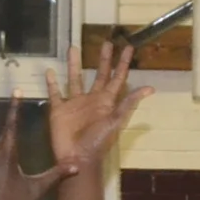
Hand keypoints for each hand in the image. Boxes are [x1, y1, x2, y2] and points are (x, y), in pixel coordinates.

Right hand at [43, 42, 151, 176]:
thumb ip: (128, 103)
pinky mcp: (59, 110)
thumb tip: (150, 88)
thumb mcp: (115, 121)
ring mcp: (74, 104)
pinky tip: (49, 71)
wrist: (76, 157)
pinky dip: (52, 83)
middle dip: (103, 59)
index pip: (117, 78)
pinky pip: (55, 93)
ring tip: (73, 47)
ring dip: (74, 65)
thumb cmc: (97, 141)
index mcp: (106, 101)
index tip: (127, 47)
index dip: (123, 63)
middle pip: (99, 74)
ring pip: (75, 79)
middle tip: (106, 42)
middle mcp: (91, 99)